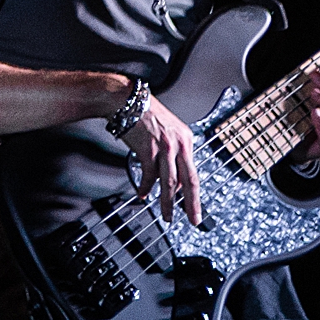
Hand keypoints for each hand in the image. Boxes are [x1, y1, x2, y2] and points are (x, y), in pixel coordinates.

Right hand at [122, 93, 201, 225]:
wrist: (125, 100)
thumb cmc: (143, 114)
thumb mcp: (167, 131)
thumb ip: (172, 153)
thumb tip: (171, 177)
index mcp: (186, 139)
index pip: (192, 172)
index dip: (193, 193)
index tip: (194, 206)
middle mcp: (178, 144)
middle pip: (189, 180)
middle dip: (192, 204)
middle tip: (194, 219)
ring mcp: (164, 147)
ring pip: (170, 182)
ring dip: (167, 202)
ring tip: (166, 215)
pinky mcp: (148, 149)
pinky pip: (149, 174)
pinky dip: (145, 186)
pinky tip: (143, 192)